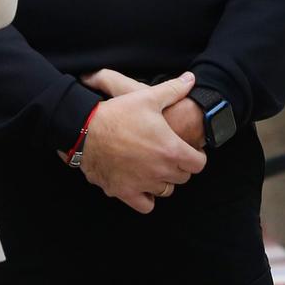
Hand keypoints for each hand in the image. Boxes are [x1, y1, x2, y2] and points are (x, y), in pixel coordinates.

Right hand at [75, 72, 205, 212]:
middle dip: (180, 167)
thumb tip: (191, 79)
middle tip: (171, 156)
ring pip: (165, 191)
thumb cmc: (118, 113)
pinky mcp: (124, 192)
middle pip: (183, 177)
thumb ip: (173, 89)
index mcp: (171, 150)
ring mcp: (143, 184)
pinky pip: (145, 205)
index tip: (192, 152)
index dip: (197, 156)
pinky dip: (146, 198)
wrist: (85, 130)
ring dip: (164, 181)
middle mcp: (160, 171)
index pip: (198, 164)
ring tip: (157, 168)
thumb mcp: (147, 97)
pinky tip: (142, 185)